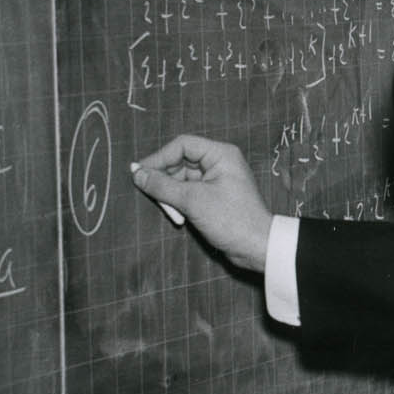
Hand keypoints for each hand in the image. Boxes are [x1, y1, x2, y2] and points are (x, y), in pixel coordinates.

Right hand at [130, 134, 271, 270]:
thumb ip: (162, 186)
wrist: (256, 247)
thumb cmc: (231, 220)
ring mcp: (216, 180)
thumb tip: (137, 174)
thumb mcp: (193, 201)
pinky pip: (188, 192)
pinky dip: (179, 202)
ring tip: (169, 211)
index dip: (159, 157)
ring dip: (170, 193)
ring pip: (182, 178)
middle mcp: (219, 163)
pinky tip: (177, 216)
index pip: (182, 145)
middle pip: (180, 161)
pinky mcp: (213, 196)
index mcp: (220, 155)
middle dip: (164, 178)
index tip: (139, 173)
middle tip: (150, 194)